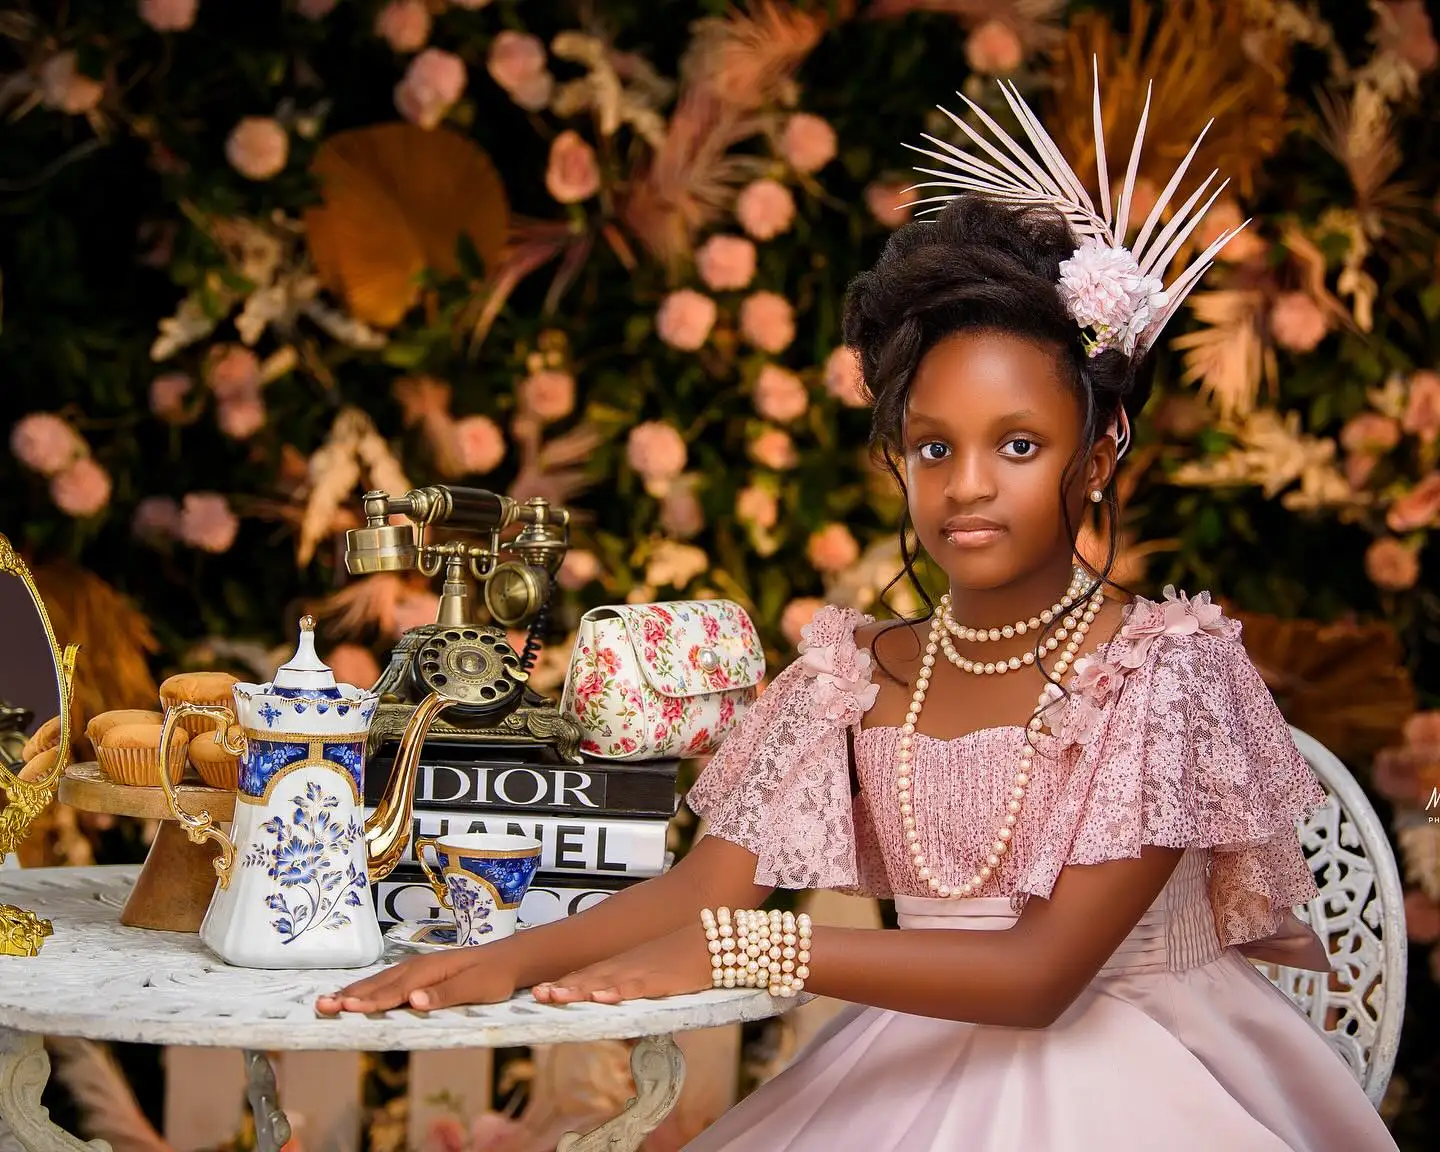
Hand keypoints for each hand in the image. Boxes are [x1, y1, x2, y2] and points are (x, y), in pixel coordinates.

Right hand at [314, 945, 518, 1014]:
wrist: (508, 958)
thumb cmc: (494, 975)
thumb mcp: (476, 988)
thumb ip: (445, 994)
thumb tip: (414, 1000)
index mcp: (428, 972)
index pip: (393, 991)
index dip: (368, 1001)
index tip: (344, 1007)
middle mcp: (417, 967)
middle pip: (378, 984)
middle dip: (348, 995)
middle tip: (321, 1006)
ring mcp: (417, 968)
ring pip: (379, 980)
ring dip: (353, 991)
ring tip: (328, 1001)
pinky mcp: (419, 972)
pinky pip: (387, 980)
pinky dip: (367, 988)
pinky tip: (357, 993)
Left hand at [532, 922, 712, 1005]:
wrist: (718, 938)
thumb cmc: (688, 955)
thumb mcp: (657, 972)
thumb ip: (637, 984)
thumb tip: (616, 998)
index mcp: (626, 965)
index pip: (588, 975)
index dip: (564, 984)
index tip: (539, 992)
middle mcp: (629, 966)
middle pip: (589, 978)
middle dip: (562, 987)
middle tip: (536, 995)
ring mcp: (643, 971)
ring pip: (605, 982)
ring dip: (578, 990)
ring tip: (553, 996)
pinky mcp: (662, 978)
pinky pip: (635, 987)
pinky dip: (616, 992)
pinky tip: (601, 997)